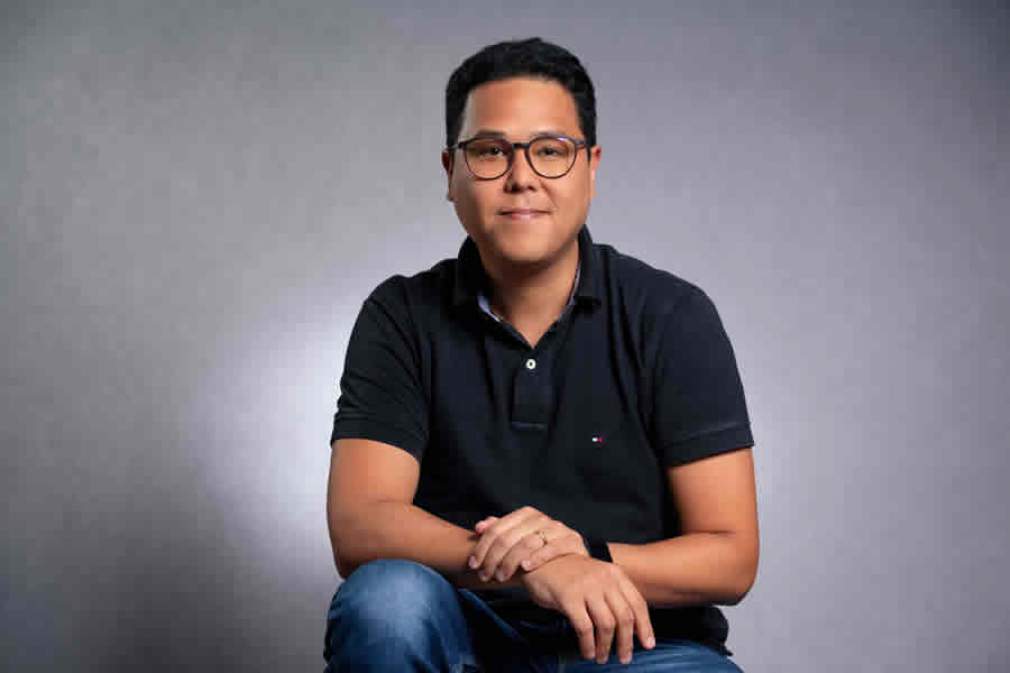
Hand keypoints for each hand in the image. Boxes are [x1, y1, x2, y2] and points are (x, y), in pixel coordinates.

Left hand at [467, 506, 587, 582]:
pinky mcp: (572, 541)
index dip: (482, 547)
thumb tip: (480, 526)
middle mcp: (542, 519)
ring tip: (501, 576)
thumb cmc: (539, 555)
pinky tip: (525, 568)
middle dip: (493, 558)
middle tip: (484, 575)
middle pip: (509, 537)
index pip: (497, 529)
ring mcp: (558, 529)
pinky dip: (537, 557)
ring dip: (510, 562)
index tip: (473, 564)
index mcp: (526, 514)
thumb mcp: (517, 543)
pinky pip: (553, 548)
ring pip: (527, 542)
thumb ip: (500, 532)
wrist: (573, 568)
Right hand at [521, 554, 655, 664]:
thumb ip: (612, 594)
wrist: (539, 560)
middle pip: (625, 616)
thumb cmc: (569, 574)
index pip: (637, 603)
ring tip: (601, 657)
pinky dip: (588, 644)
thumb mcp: (597, 577)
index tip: (647, 644)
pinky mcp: (569, 597)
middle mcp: (604, 579)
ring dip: (606, 646)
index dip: (645, 626)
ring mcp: (586, 587)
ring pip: (607, 624)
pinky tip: (587, 651)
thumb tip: (629, 626)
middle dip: (627, 642)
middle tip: (624, 657)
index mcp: (614, 574)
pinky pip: (584, 628)